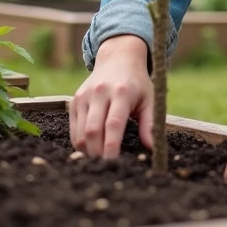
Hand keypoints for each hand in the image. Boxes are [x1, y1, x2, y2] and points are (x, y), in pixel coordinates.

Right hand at [70, 35, 153, 157]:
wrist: (117, 58)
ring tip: (100, 159)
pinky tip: (92, 148)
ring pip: (80, 132)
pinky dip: (81, 143)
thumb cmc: (137, 82)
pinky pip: (73, 129)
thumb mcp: (150, 99)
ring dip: (88, 151)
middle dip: (98, 153)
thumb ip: (151, 124)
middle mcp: (100, 93)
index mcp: (121, 92)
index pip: (113, 124)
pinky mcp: (74, 100)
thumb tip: (152, 149)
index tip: (114, 163)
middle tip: (107, 168)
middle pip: (93, 131)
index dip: (112, 146)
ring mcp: (85, 96)